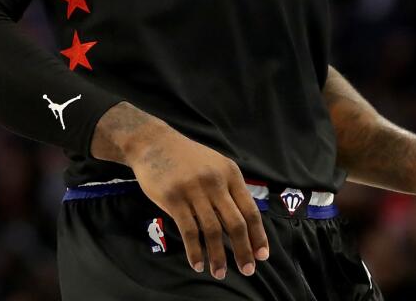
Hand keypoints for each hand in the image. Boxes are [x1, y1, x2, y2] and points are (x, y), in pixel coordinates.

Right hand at [95, 104, 269, 279]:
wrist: (154, 143)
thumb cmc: (187, 157)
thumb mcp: (216, 165)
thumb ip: (229, 189)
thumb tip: (244, 222)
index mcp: (230, 174)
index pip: (250, 209)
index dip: (258, 235)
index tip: (262, 255)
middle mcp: (216, 182)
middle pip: (235, 223)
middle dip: (243, 250)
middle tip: (248, 270)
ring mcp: (194, 190)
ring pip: (213, 230)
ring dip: (218, 256)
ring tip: (220, 273)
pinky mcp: (174, 198)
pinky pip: (189, 230)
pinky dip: (195, 250)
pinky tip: (198, 264)